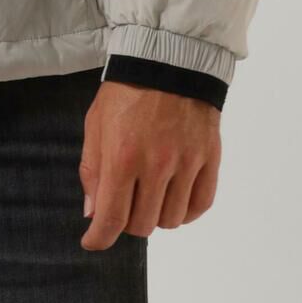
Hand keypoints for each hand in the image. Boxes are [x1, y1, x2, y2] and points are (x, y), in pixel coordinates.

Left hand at [79, 81, 220, 248]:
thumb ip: (92, 172)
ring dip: (157, 216)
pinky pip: (200, 205)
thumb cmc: (126, 93)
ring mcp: (187, 163)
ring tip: (150, 197)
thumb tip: (92, 213)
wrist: (169, 62)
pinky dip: (186, 212)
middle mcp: (157, 165)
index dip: (99, 238)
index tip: (93, 241)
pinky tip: (174, 199)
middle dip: (127, 223)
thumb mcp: (95, 126)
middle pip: (143, 225)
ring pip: (171, 220)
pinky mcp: (209, 158)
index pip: (112, 219)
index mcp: (122, 158)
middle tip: (124, 206)